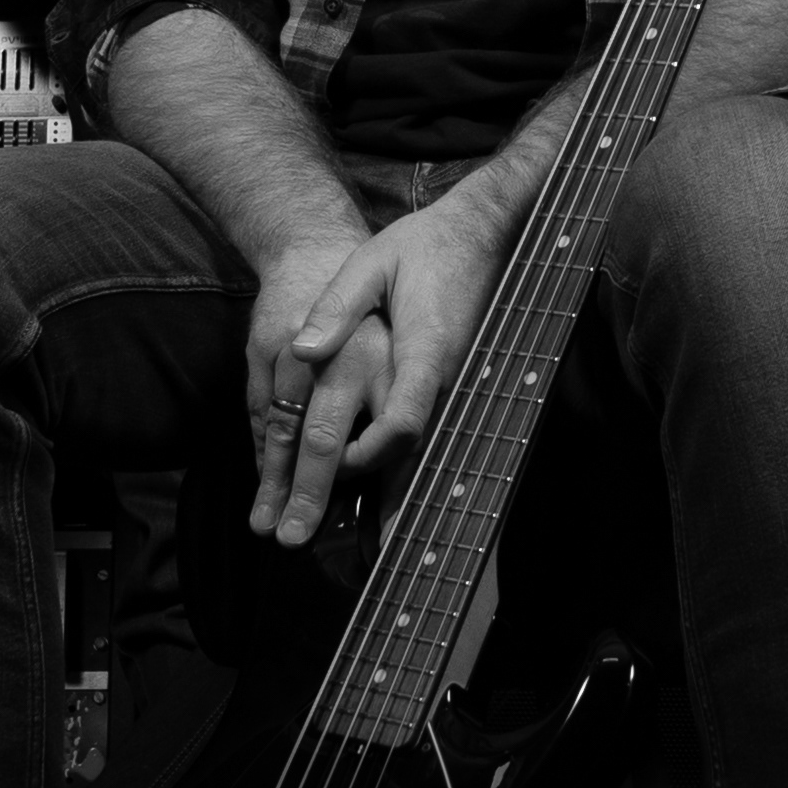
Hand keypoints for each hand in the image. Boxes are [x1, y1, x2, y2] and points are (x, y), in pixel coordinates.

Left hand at [259, 199, 510, 535]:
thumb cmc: (425, 244)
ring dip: (409, 504)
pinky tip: (404, 507)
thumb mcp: (372, 261)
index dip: (368, 454)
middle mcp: (450, 379)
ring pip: (435, 457)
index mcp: (426, 351)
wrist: (487, 230)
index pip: (402, 422)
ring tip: (389, 557)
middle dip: (391, 510)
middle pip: (421, 458)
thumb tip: (300, 351)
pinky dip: (419, 477)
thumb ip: (337, 307)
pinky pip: (439, 442)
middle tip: (371, 556)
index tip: (334, 468)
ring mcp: (461, 386)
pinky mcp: (463, 387)